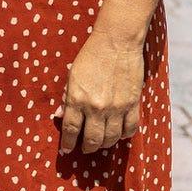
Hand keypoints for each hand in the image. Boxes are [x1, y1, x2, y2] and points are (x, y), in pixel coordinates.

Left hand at [58, 27, 144, 155]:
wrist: (117, 41)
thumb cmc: (91, 55)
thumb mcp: (72, 74)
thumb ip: (66, 96)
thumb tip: (59, 115)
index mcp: (77, 98)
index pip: (70, 129)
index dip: (68, 143)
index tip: (67, 149)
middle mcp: (96, 107)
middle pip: (91, 139)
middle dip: (87, 147)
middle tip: (85, 148)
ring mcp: (116, 107)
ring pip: (111, 138)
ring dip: (105, 144)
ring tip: (101, 143)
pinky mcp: (133, 104)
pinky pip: (130, 129)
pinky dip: (124, 135)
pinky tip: (119, 134)